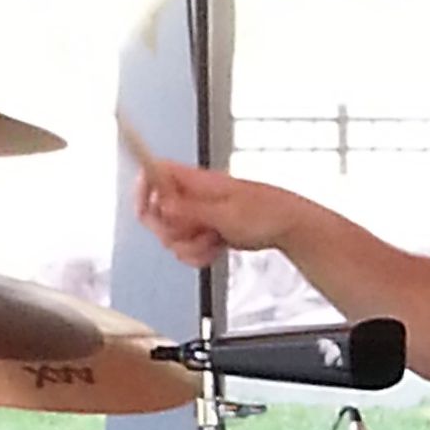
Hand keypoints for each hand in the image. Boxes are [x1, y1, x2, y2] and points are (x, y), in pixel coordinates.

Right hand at [134, 160, 304, 267]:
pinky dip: (198, 255)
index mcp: (194, 181)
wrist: (286, 226)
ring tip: (213, 240)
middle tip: (194, 233)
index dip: (143, 191)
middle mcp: (191, 197)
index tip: (146, 212)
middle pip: (156, 213)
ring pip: (172, 237)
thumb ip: (192, 211)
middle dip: (170, 232)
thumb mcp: (226, 213)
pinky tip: (216, 249)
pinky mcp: (204, 232)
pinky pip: (187, 249)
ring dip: (189, 247)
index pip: (153, 173)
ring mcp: (197, 215)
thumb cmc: (264, 211)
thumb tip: (163, 205)